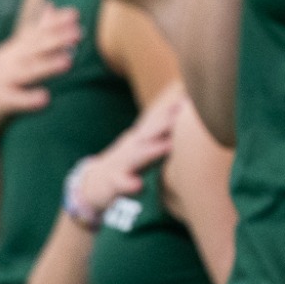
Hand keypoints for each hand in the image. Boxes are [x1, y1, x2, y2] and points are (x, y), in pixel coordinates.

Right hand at [0, 6, 79, 137]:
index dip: (55, 24)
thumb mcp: (16, 53)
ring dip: (47, 66)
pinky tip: (45, 99)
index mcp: (15, 49)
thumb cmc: (1, 79)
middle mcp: (8, 61)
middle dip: (56, 39)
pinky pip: (15, 100)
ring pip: (27, 71)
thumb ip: (35, 32)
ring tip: (68, 62)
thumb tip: (51, 5)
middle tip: (78, 33)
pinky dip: (29, 99)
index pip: (36, 33)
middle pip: (34, 48)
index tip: (75, 14)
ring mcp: (3, 80)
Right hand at [70, 91, 181, 217]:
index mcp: (141, 137)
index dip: (174, 110)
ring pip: (137, 155)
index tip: (192, 99)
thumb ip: (163, 135)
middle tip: (186, 112)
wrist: (92, 183)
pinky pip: (119, 182)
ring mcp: (120, 162)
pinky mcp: (111, 181)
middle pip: (150, 132)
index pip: (159, 120)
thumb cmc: (126, 163)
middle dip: (168, 121)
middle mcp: (131, 146)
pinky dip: (128, 183)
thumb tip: (191, 121)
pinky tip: (138, 185)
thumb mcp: (143, 146)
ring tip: (169, 146)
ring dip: (153, 150)